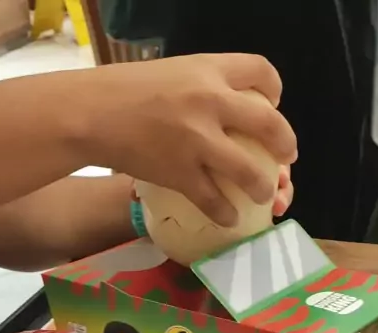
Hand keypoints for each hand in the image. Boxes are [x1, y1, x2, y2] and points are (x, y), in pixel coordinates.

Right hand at [73, 54, 296, 226]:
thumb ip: (201, 86)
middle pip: (269, 123)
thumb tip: (223, 109)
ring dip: (262, 186)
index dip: (274, 89)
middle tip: (287, 156)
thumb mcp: (172, 73)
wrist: (90, 114)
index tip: (273, 103)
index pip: (261, 71)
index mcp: (209, 70)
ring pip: (248, 170)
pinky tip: (229, 218)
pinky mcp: (180, 173)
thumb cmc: (124, 91)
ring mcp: (197, 141)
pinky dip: (225, 212)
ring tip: (264, 194)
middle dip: (284, 143)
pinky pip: (213, 199)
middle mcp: (211, 102)